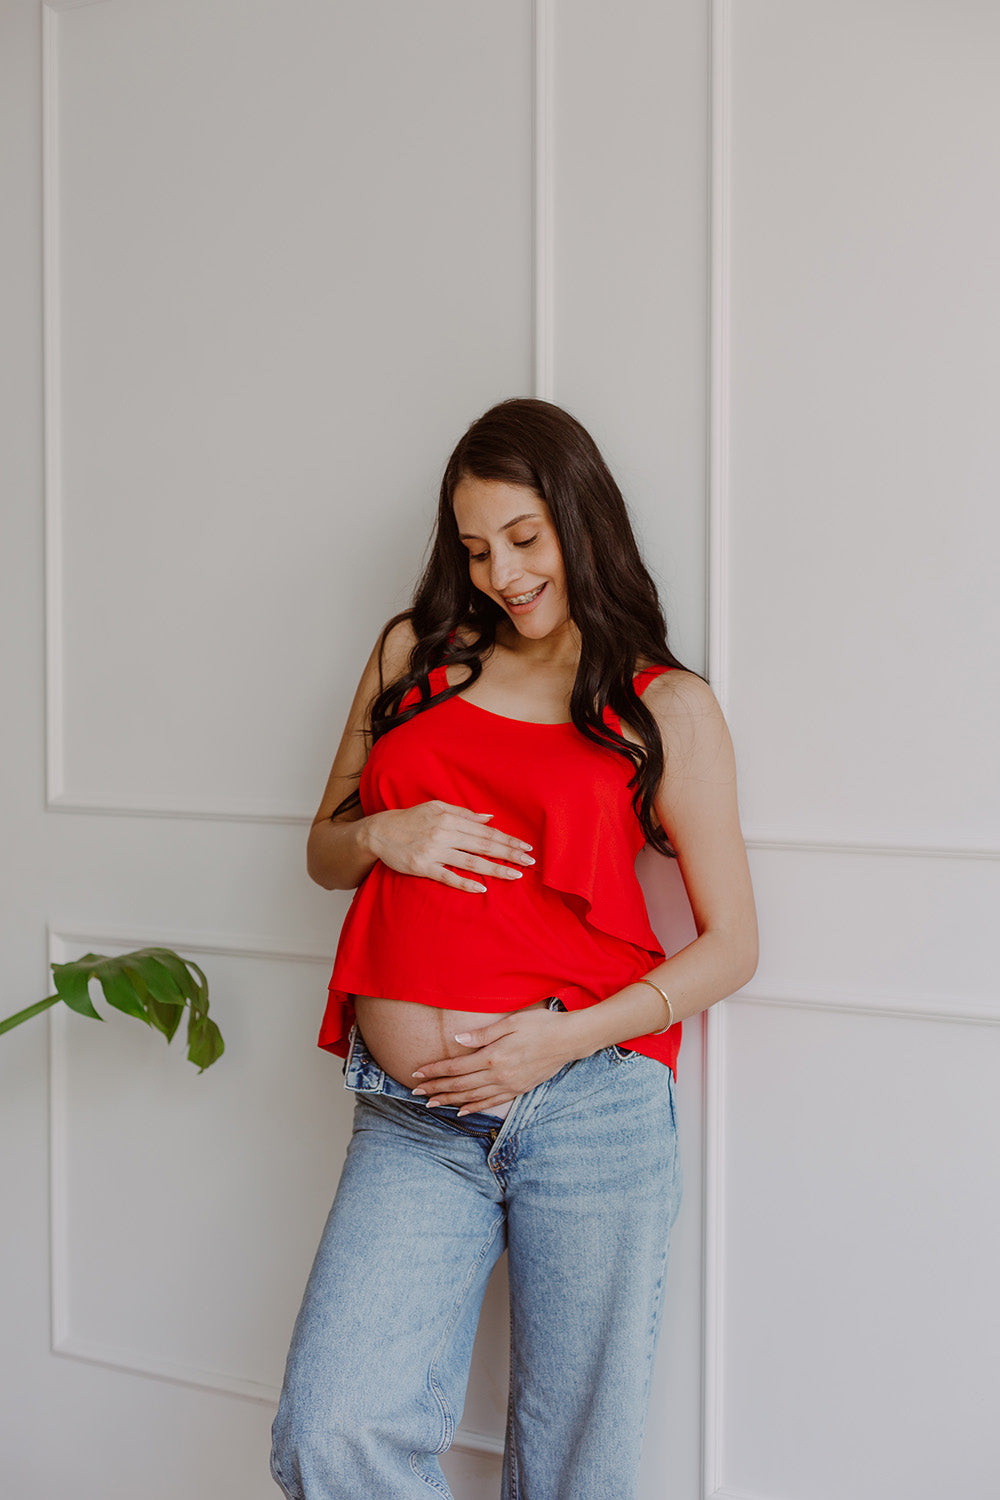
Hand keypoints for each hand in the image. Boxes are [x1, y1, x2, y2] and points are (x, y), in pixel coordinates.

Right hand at [366, 801, 533, 893]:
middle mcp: (445, 833)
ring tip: (515, 875)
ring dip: (495, 869)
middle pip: (483, 845)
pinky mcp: (422, 866)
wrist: (379, 832)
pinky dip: (464, 882)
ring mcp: (434, 851)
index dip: (507, 839)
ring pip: (470, 861)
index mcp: (450, 818)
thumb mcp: (437, 808)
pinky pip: (447, 876)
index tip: (526, 847)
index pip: (486, 831)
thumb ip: (464, 813)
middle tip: (530, 862)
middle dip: (509, 853)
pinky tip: (482, 888)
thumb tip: (490, 818)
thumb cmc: (411, 819)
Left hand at [411, 1008, 581, 1114]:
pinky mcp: (518, 1090)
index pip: (456, 1066)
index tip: (417, 1073)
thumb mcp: (511, 1022)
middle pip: (460, 1084)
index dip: (435, 1071)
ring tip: (431, 1104)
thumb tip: (458, 1039)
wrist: (569, 1040)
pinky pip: (491, 1103)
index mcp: (493, 1056)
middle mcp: (498, 1075)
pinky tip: (462, 1112)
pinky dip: (474, 1108)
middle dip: (436, 1088)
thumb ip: (483, 1034)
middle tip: (415, 1093)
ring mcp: (509, 1085)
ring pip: (472, 1097)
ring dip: (450, 1101)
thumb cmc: (541, 1025)